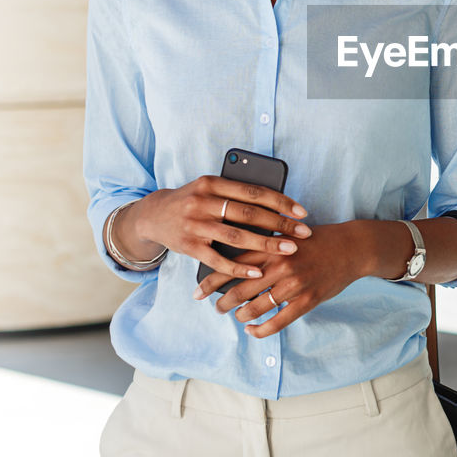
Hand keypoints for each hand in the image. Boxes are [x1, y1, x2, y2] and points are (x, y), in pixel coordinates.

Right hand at [133, 175, 312, 281]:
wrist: (153, 215)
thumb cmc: (193, 201)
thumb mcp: (210, 189)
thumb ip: (235, 194)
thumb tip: (275, 204)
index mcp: (212, 183)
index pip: (254, 192)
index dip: (281, 202)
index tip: (302, 212)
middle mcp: (203, 202)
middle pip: (249, 214)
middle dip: (280, 224)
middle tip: (303, 233)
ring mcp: (195, 225)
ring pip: (237, 236)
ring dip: (266, 245)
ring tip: (289, 250)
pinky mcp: (189, 246)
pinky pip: (218, 260)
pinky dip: (239, 268)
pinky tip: (258, 273)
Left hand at [195, 222, 368, 338]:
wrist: (351, 247)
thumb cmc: (317, 240)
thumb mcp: (287, 235)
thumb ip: (263, 246)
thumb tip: (234, 259)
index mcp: (271, 247)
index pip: (231, 264)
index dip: (210, 281)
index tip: (197, 292)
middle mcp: (279, 265)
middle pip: (239, 290)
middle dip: (222, 303)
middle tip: (216, 308)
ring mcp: (293, 284)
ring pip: (255, 308)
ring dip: (241, 316)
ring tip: (237, 317)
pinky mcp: (307, 300)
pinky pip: (278, 322)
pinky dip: (261, 330)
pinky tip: (253, 331)